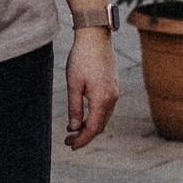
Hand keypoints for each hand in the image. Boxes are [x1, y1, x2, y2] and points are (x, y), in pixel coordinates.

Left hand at [65, 26, 118, 149]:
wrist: (95, 36)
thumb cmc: (81, 58)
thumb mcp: (73, 84)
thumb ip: (74, 108)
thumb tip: (74, 128)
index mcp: (102, 100)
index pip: (93, 129)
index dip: (82, 140)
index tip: (70, 146)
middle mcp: (112, 98)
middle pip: (100, 126)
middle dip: (85, 135)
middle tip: (68, 140)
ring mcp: (115, 92)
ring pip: (104, 117)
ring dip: (91, 126)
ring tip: (74, 129)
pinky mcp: (113, 85)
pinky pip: (106, 108)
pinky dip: (96, 115)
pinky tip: (84, 114)